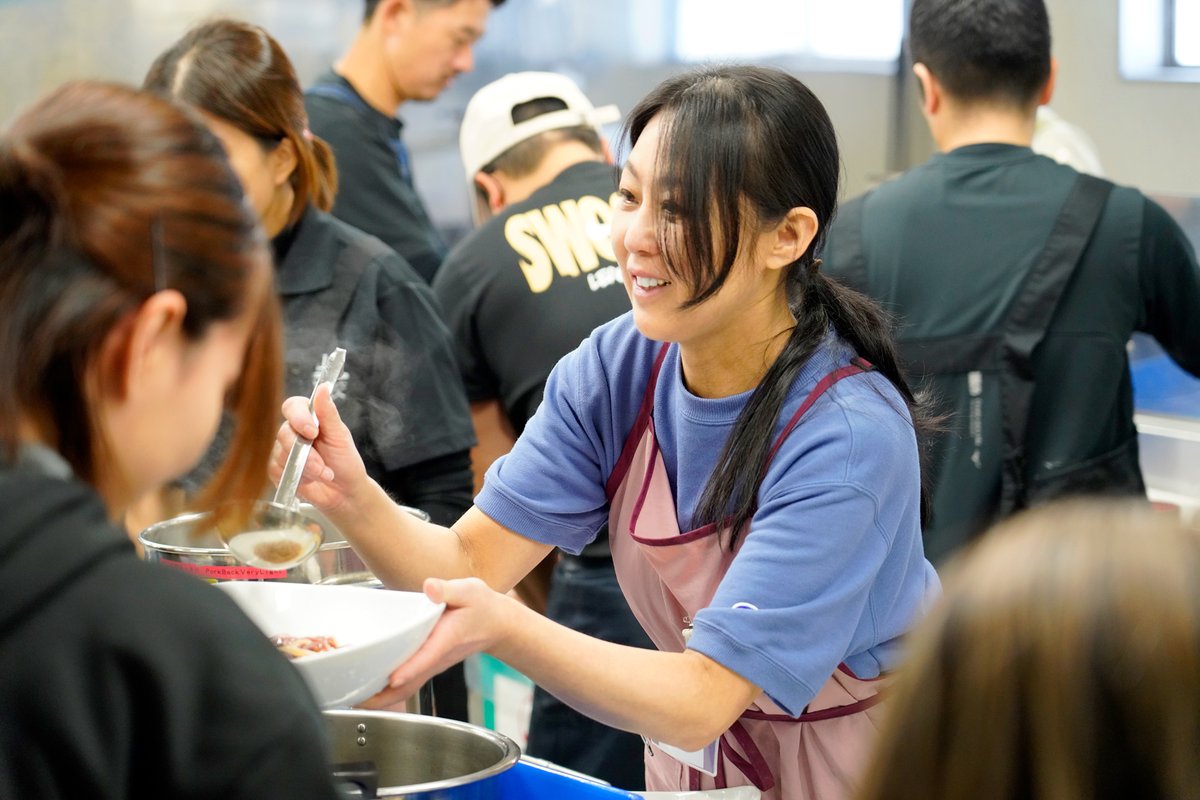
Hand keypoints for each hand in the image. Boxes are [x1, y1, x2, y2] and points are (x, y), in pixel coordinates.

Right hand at [269, 384, 366, 512]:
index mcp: (308, 418)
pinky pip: (279, 471)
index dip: (299, 417)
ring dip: (306, 469)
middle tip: (323, 467)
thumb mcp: (340, 437)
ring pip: (282, 455)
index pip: (292, 407)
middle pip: (285, 433)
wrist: (344, 492)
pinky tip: (311, 481)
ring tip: (324, 475)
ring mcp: (282, 450)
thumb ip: (329, 413)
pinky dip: (298, 478)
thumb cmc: (345, 461)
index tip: (312, 431)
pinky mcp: (276, 469)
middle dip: (307, 454)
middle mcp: (292, 431)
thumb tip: (324, 387)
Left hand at [358, 577, 514, 709]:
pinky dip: (386, 691)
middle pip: (410, 682)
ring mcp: (432, 664)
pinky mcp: (427, 665)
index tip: (393, 678)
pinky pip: (406, 683)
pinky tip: (368, 689)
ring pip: (406, 688)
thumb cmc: (481, 608)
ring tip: (352, 700)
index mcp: (447, 637)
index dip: (410, 668)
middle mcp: (437, 656)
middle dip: (383, 695)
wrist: (496, 625)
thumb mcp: (470, 591)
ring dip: (381, 697)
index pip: (427, 656)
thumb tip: (430, 587)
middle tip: (354, 699)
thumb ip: (449, 589)